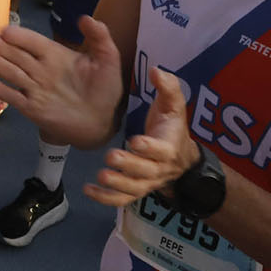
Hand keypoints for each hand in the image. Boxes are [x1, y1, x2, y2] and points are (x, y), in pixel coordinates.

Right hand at [0, 15, 124, 149]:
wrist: (103, 121)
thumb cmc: (105, 89)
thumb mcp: (108, 60)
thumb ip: (99, 38)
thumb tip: (85, 17)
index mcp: (54, 54)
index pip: (33, 41)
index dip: (20, 36)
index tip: (6, 31)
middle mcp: (40, 69)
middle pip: (16, 55)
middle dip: (1, 47)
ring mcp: (34, 89)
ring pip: (12, 73)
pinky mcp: (32, 109)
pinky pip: (13, 97)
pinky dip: (0, 90)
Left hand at [86, 65, 202, 207]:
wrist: (182, 160)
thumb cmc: (172, 127)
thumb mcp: (174, 105)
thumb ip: (168, 87)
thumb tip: (155, 71)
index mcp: (169, 146)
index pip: (161, 149)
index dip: (149, 147)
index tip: (135, 141)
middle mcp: (158, 168)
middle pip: (145, 171)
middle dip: (129, 166)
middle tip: (110, 157)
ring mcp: (147, 182)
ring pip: (134, 189)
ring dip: (117, 185)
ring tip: (100, 176)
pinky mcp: (136, 190)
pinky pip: (122, 199)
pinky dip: (105, 198)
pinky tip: (88, 190)